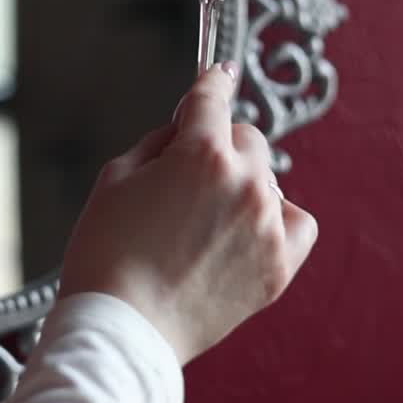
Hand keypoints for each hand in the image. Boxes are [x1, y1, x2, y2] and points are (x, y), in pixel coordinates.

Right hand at [59, 63, 317, 365]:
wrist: (122, 329)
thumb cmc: (107, 251)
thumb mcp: (116, 176)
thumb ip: (159, 142)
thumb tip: (186, 130)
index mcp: (202, 152)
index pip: (213, 98)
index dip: (213, 81)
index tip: (221, 73)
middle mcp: (245, 182)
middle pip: (246, 139)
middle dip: (219, 147)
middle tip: (187, 178)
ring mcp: (267, 226)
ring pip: (267, 181)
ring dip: (241, 186)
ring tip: (204, 222)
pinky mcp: (279, 267)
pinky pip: (295, 222)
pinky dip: (276, 220)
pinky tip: (247, 231)